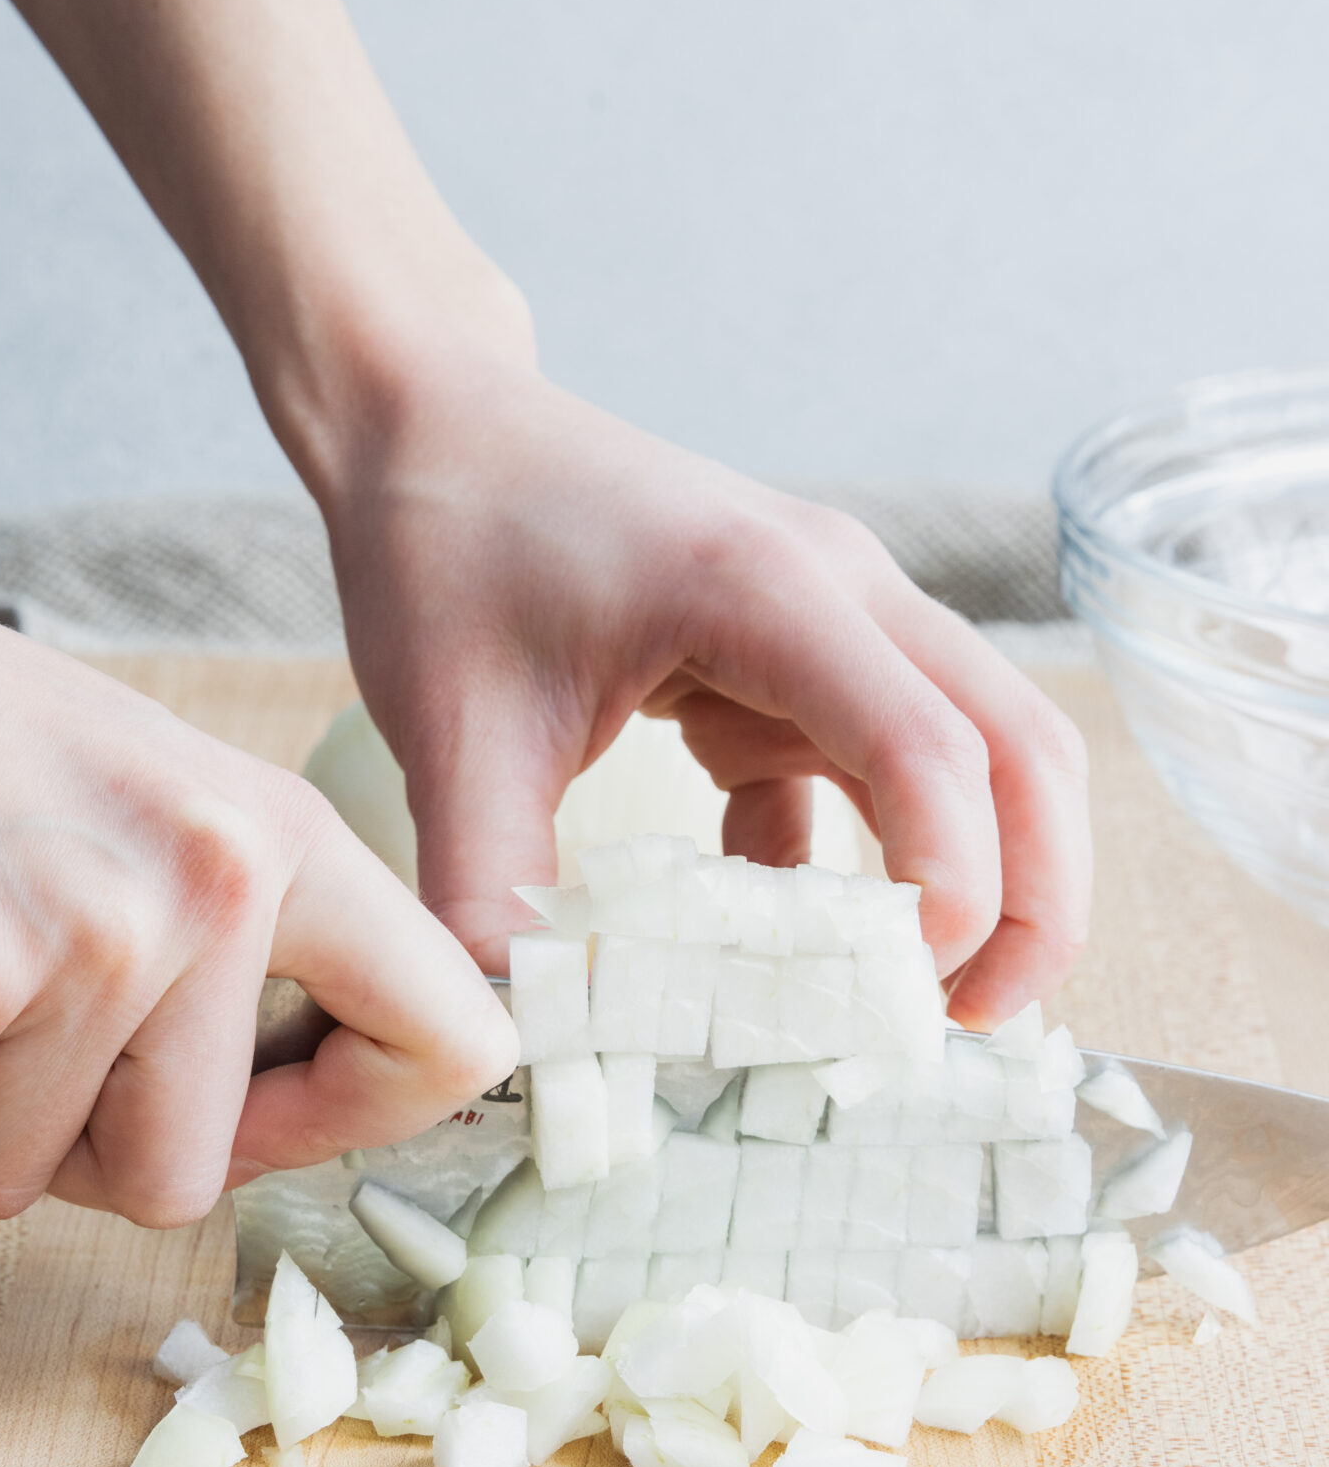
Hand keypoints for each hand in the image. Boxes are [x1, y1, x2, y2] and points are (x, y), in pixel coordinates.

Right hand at [0, 430, 515, 1223]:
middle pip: (178, 1179)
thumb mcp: (153, 812)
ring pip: (15, 1180)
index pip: (451, 1042)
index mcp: (284, 842)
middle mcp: (213, 883)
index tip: (258, 1121)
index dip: (350, 1122)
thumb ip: (239, 957)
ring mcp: (91, 928)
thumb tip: (276, 1132)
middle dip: (60, 1152)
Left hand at [326, 361, 1090, 1027]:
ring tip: (920, 1008)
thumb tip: (517, 1037)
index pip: (926, 742)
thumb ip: (489, 889)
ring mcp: (831, 625)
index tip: (918, 991)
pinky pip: (870, 775)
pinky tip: (786, 951)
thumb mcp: (453, 732)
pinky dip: (857, 866)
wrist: (434, 429)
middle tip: (982, 1023)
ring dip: (976, 881)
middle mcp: (838, 595)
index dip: (953, 875)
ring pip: (974, 757)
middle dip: (1033, 895)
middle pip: (1016, 744)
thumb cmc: (447, 545)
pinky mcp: (795, 664)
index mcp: (765, 591)